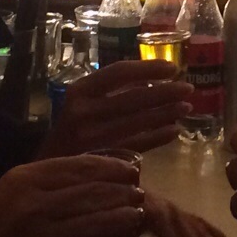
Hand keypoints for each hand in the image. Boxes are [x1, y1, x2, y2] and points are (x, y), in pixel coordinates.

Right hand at [0, 155, 148, 236]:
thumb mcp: (8, 189)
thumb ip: (46, 180)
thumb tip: (92, 171)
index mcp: (24, 179)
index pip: (79, 166)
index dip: (111, 167)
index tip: (131, 168)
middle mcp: (35, 205)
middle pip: (93, 193)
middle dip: (123, 192)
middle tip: (140, 191)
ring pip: (98, 222)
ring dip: (124, 218)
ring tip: (138, 214)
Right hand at [41, 59, 192, 159]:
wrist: (48, 169)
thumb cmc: (71, 130)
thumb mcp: (82, 104)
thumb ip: (109, 93)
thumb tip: (154, 80)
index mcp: (79, 91)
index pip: (118, 72)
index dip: (147, 68)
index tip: (171, 67)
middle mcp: (83, 112)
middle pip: (134, 97)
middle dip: (166, 92)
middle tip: (188, 89)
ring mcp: (92, 137)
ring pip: (139, 121)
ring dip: (166, 114)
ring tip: (186, 108)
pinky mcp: (102, 159)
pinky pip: (138, 145)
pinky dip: (158, 137)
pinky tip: (174, 131)